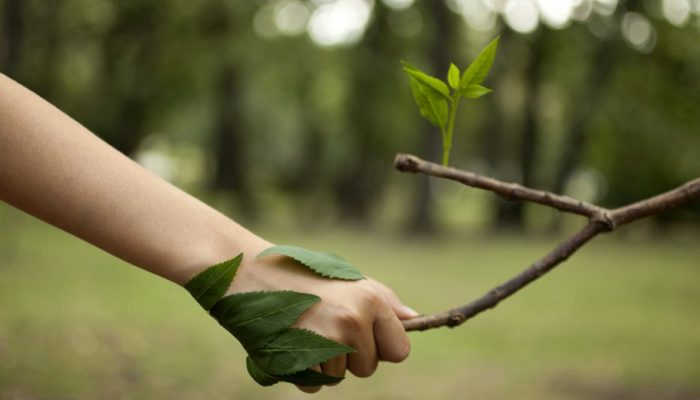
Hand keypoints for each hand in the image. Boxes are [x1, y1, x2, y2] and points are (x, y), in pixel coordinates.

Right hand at [228, 249, 417, 392]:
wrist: (250, 272)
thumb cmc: (302, 274)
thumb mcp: (348, 279)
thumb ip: (383, 302)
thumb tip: (414, 319)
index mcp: (370, 300)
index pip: (400, 350)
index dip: (382, 347)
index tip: (364, 335)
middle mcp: (353, 321)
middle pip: (368, 368)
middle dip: (351, 356)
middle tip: (326, 326)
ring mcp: (326, 342)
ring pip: (340, 377)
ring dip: (325, 362)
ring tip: (305, 329)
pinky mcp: (300, 359)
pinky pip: (315, 385)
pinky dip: (304, 372)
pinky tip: (292, 342)